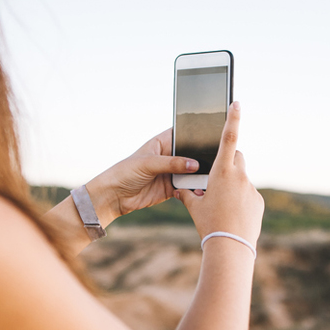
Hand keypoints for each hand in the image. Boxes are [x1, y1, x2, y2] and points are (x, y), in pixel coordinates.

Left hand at [85, 128, 199, 220]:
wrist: (115, 196)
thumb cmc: (125, 172)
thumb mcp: (148, 163)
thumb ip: (172, 163)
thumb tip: (194, 164)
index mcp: (162, 143)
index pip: (183, 134)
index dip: (195, 133)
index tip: (210, 135)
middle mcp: (169, 157)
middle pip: (191, 154)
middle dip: (201, 157)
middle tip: (214, 158)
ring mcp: (171, 173)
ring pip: (192, 172)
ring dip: (199, 175)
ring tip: (210, 175)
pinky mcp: (171, 188)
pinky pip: (187, 188)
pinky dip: (193, 189)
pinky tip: (198, 189)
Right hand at [177, 102, 264, 242]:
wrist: (231, 247)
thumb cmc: (209, 224)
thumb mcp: (194, 206)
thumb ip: (187, 192)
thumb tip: (181, 187)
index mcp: (221, 172)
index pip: (228, 138)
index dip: (232, 118)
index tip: (236, 103)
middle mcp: (239, 176)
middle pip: (236, 158)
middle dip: (227, 161)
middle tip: (215, 176)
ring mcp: (251, 188)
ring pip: (241, 178)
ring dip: (232, 185)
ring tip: (222, 205)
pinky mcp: (258, 201)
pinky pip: (248, 194)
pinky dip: (240, 199)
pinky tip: (232, 215)